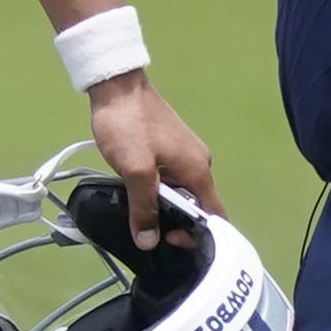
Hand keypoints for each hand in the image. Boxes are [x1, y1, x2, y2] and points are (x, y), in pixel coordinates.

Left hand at [86, 71, 222, 249]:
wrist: (117, 87)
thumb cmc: (129, 125)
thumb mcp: (135, 170)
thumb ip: (144, 208)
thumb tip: (149, 242)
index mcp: (198, 171)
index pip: (214, 216)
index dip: (199, 237)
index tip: (171, 243)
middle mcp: (198, 165)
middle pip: (197, 208)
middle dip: (177, 225)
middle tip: (149, 234)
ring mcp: (184, 156)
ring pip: (180, 195)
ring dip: (164, 210)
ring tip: (140, 219)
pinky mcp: (168, 150)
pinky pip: (169, 182)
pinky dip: (157, 194)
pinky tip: (137, 198)